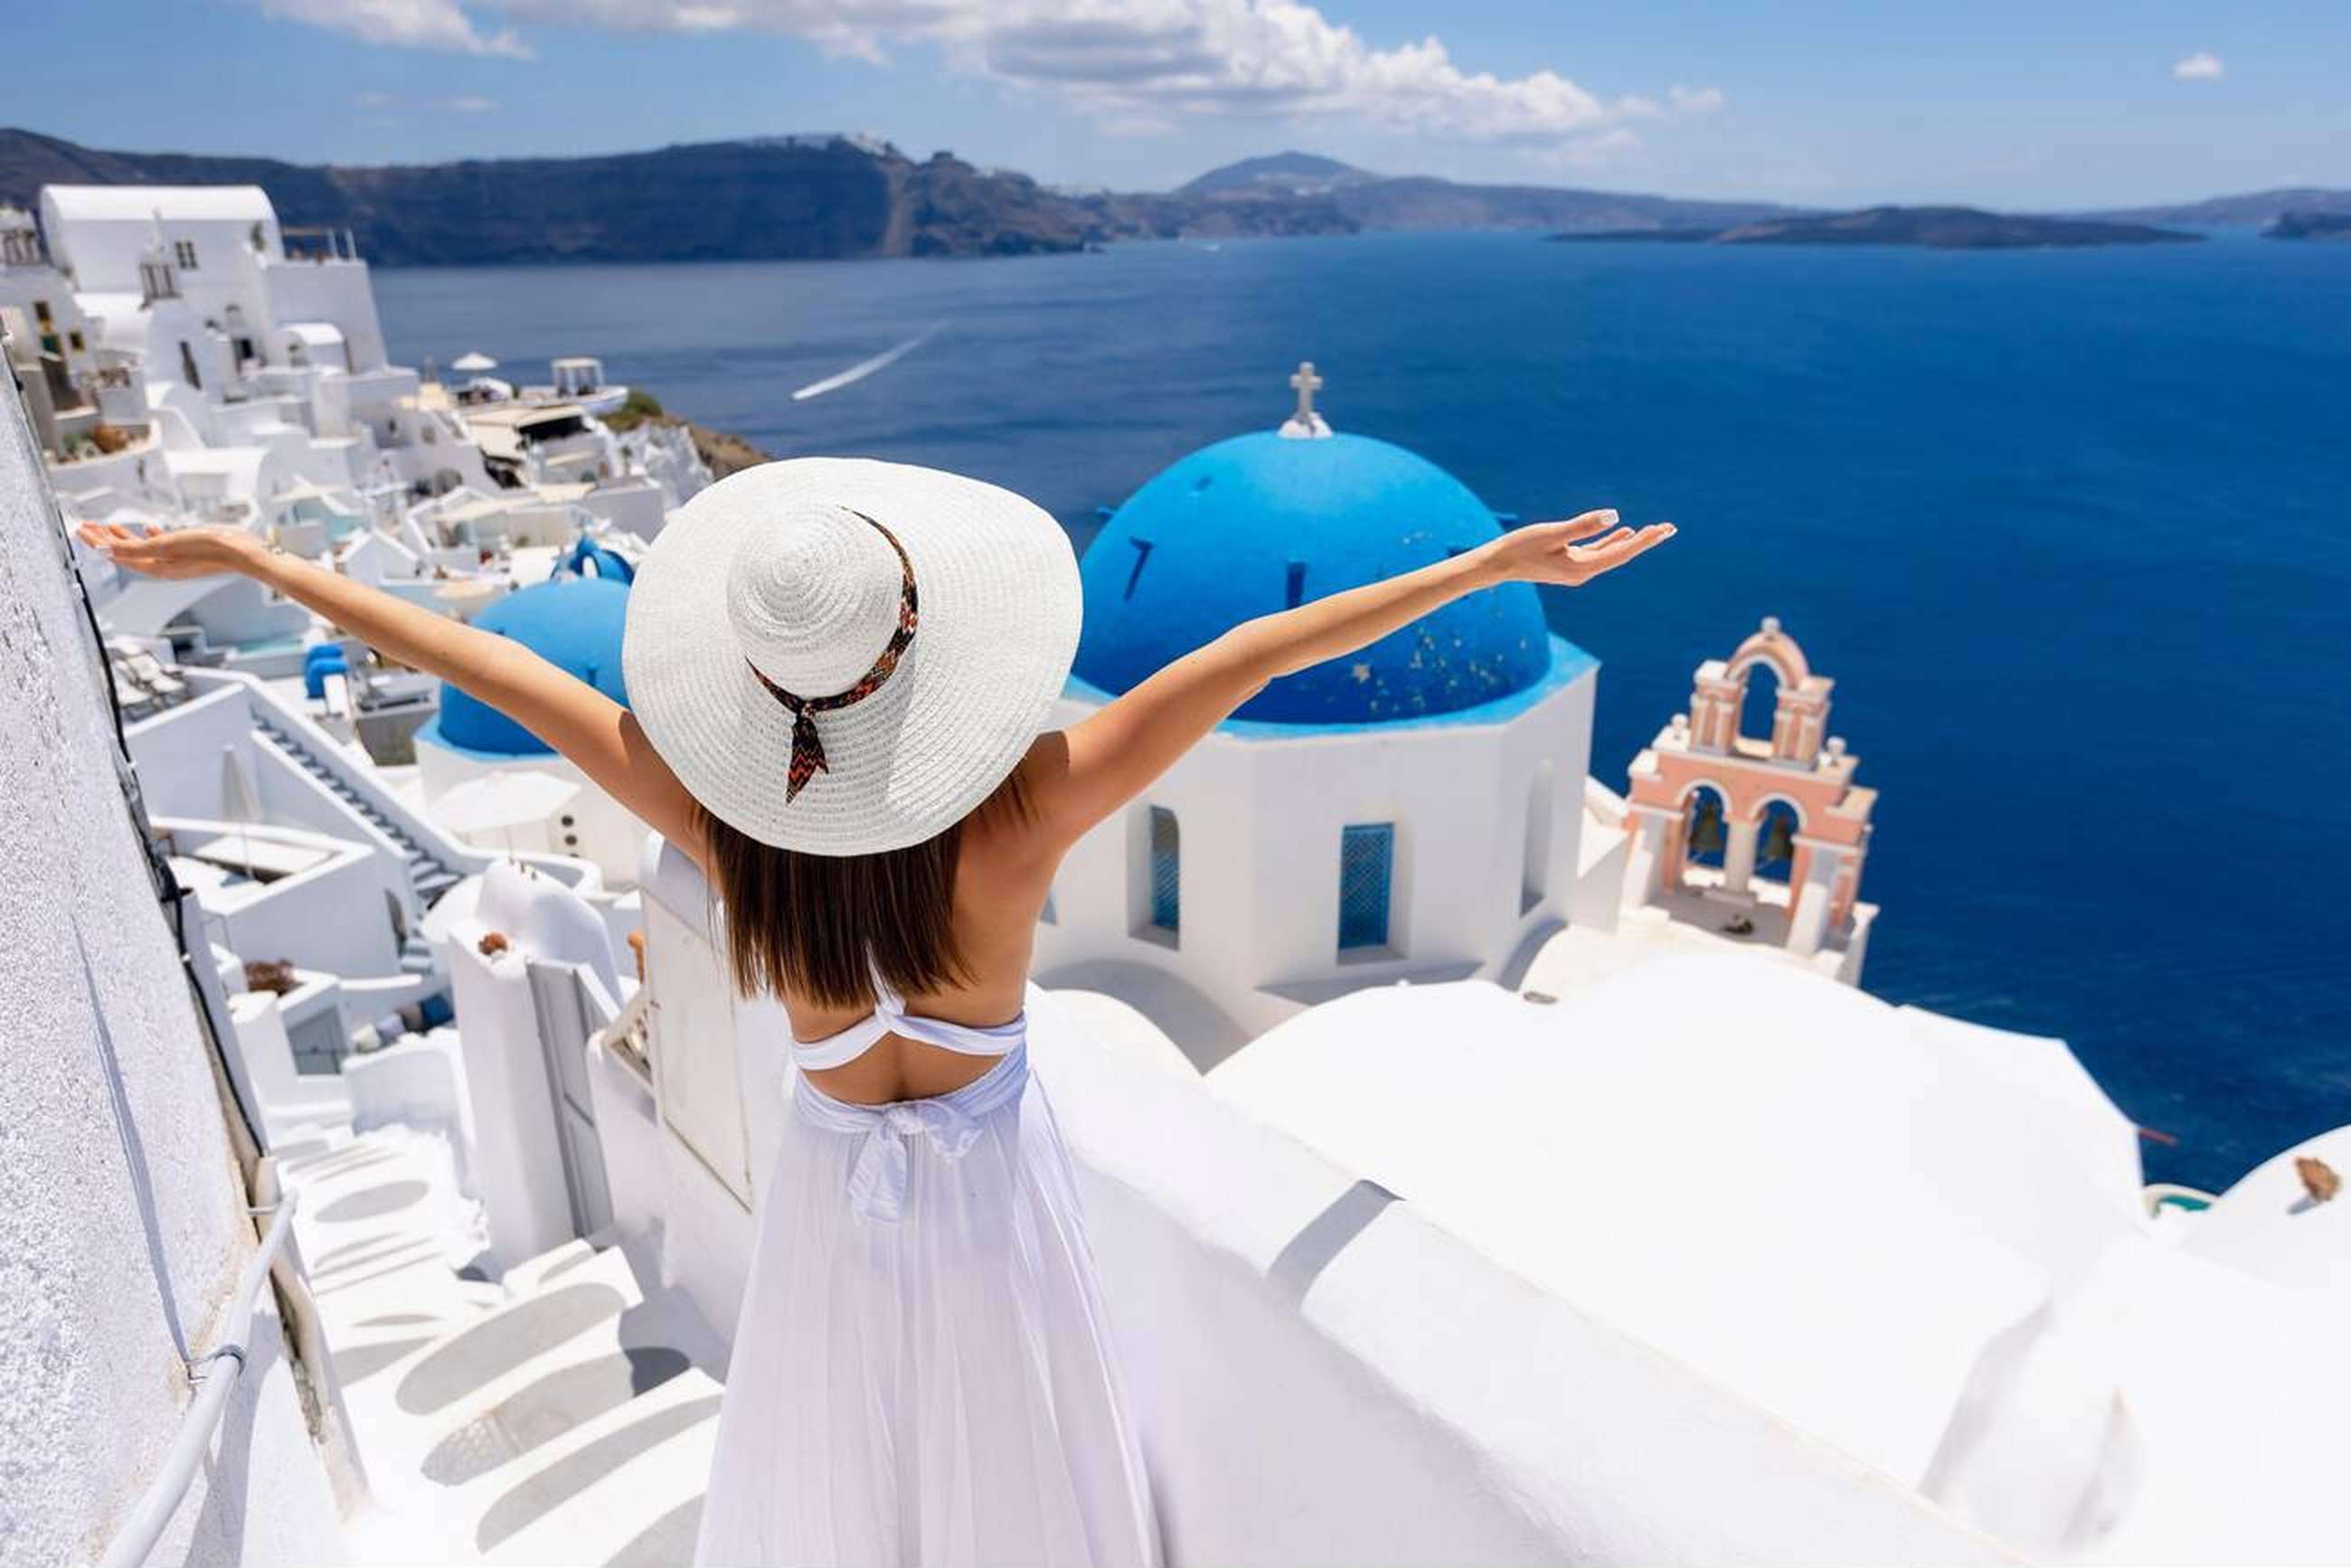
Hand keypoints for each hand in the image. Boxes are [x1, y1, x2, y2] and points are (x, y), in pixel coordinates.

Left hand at [77, 521, 263, 580]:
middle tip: (89, 526)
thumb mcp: (167, 545)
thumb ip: (135, 548)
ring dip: (124, 537)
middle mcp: (163, 566)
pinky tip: (148, 528)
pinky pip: (160, 545)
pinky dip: (149, 536)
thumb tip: (106, 551)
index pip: (118, 555)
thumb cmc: (209, 549)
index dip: (98, 542)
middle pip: (126, 552)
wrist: (242, 552)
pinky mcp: (186, 552)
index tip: (83, 529)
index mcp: (156, 567)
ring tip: (110, 526)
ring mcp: (175, 560)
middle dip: (106, 539)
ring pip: (142, 548)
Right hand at [1479, 509, 1675, 587]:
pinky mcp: (1569, 563)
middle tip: (1670, 528)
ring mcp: (1576, 569)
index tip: (1663, 530)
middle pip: (1622, 555)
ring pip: (1612, 553)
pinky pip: (1598, 552)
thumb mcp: (1552, 533)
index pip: (1621, 553)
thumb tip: (1615, 516)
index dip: (1643, 541)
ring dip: (1633, 541)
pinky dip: (1613, 541)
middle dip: (1646, 541)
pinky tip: (1624, 531)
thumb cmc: (1520, 547)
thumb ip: (1583, 526)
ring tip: (1656, 530)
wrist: (1497, 564)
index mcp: (1582, 568)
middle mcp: (1583, 572)